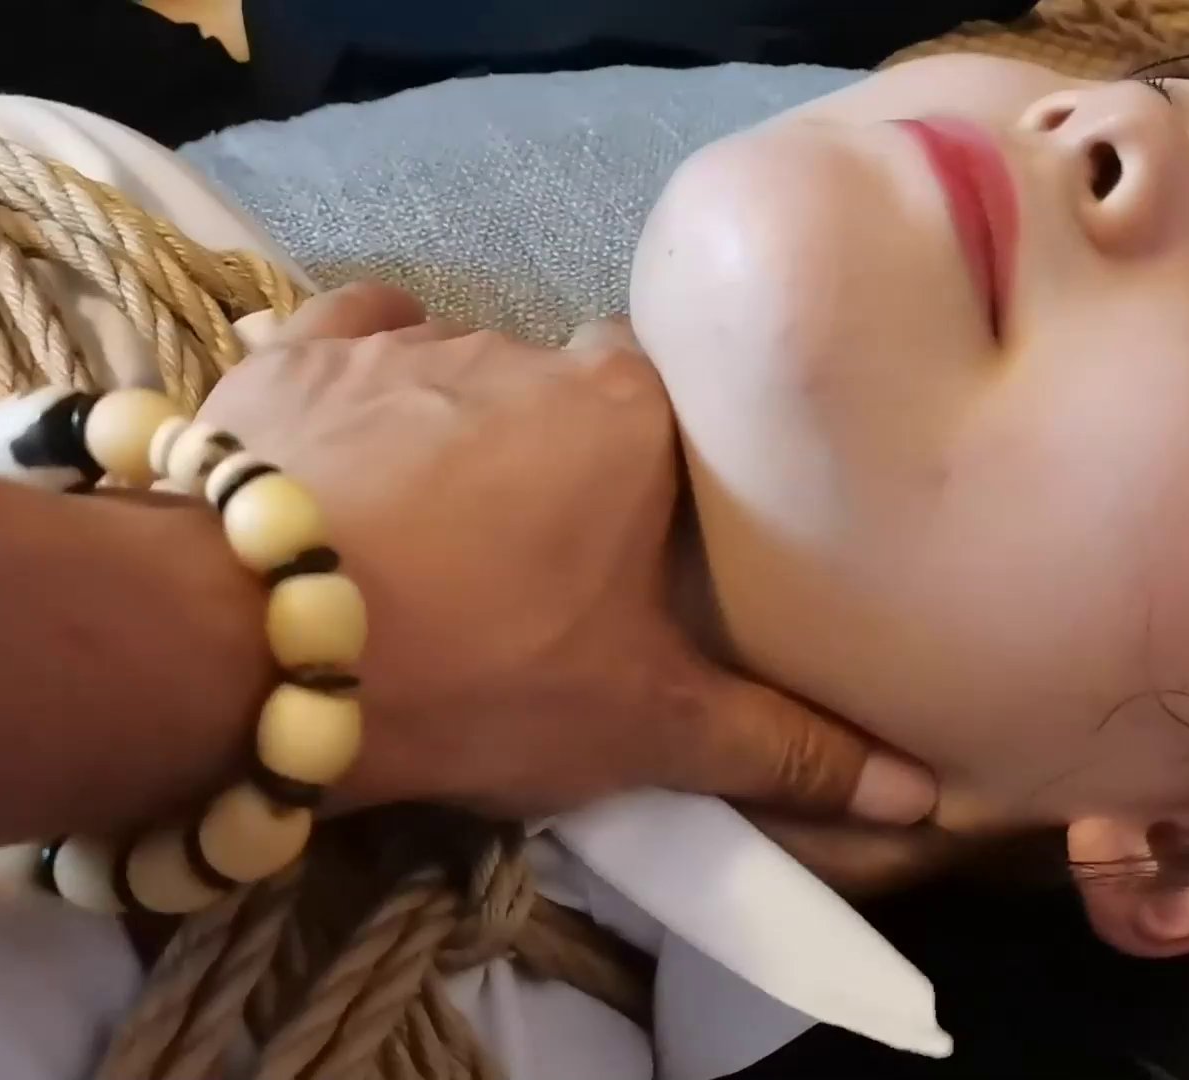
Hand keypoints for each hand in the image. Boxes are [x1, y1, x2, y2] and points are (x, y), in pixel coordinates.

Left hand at [198, 283, 936, 823]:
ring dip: (462, 428)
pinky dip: (364, 371)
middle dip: (564, 456)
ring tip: (432, 523)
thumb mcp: (648, 728)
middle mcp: (530, 351)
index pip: (680, 411)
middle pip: (572, 392)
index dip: (665, 476)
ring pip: (465, 368)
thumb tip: (925, 792)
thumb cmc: (485, 673)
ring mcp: (408, 341)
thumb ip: (784, 749)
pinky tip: (358, 427)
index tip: (646, 540)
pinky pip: (354, 334)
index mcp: (633, 417)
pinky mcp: (298, 354)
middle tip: (539, 554)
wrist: (263, 647)